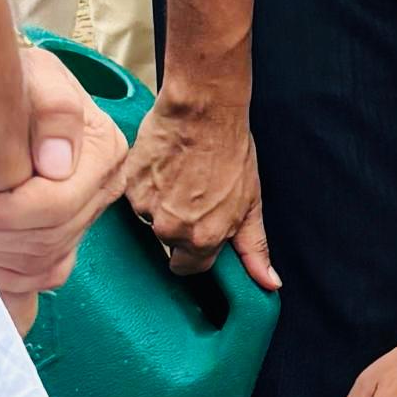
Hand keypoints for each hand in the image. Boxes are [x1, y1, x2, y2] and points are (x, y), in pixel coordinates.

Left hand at [0, 45, 129, 323]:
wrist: (3, 93)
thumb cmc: (15, 83)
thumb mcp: (37, 74)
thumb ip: (55, 108)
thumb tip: (57, 166)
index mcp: (104, 151)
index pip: (55, 205)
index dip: (0, 208)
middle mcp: (105, 189)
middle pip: (48, 239)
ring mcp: (89, 219)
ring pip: (43, 263)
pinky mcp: (70, 239)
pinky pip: (44, 276)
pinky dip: (7, 270)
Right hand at [126, 78, 276, 287]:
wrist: (202, 112)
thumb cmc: (230, 152)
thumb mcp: (251, 203)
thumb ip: (254, 248)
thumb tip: (269, 284)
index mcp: (203, 239)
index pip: (189, 268)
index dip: (195, 251)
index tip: (199, 232)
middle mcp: (170, 229)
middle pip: (168, 243)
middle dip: (178, 227)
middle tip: (192, 196)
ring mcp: (145, 208)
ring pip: (149, 219)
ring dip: (160, 204)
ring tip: (180, 177)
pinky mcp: (127, 186)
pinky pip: (134, 197)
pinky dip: (146, 186)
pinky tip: (163, 167)